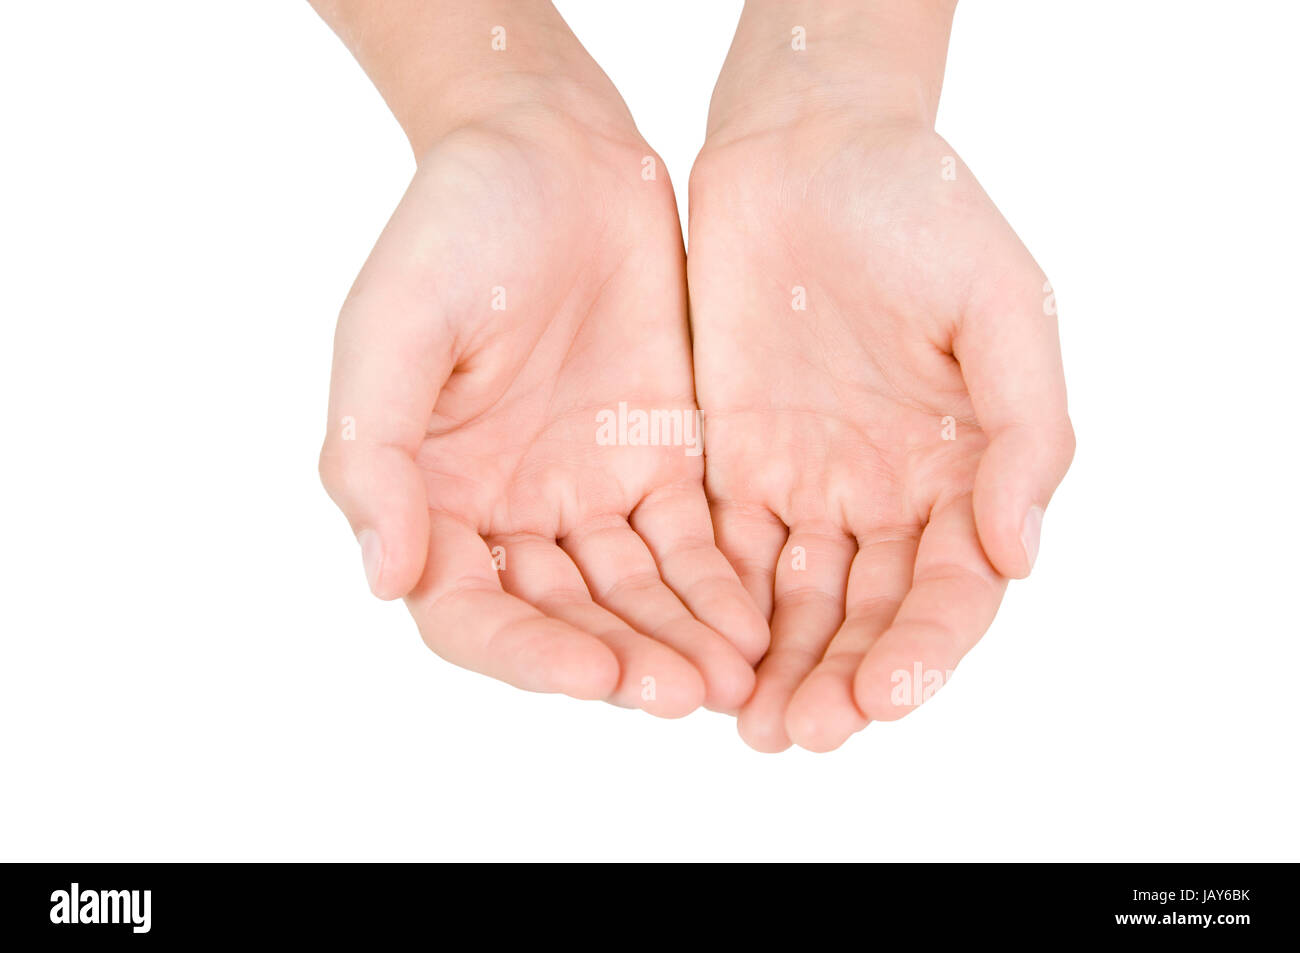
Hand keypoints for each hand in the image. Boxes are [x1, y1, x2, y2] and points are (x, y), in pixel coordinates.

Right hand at [318, 77, 765, 715]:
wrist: (555, 152)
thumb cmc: (454, 227)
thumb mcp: (391, 328)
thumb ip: (375, 453)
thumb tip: (383, 578)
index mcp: (433, 496)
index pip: (470, 612)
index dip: (525, 655)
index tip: (593, 671)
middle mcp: (510, 512)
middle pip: (564, 619)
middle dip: (621, 660)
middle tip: (681, 694)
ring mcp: (589, 491)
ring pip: (634, 594)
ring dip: (678, 640)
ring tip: (731, 679)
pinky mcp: (661, 460)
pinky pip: (692, 541)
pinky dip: (719, 585)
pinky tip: (757, 623)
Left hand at [689, 4, 1072, 749]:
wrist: (806, 151)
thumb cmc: (920, 213)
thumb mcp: (1001, 309)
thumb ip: (1023, 431)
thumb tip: (1023, 554)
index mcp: (966, 470)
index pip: (954, 589)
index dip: (926, 650)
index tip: (886, 696)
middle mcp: (888, 494)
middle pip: (870, 616)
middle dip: (840, 680)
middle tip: (802, 734)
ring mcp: (809, 482)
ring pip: (797, 601)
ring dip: (778, 666)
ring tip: (753, 724)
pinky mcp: (732, 462)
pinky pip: (725, 551)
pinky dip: (719, 607)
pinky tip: (702, 652)